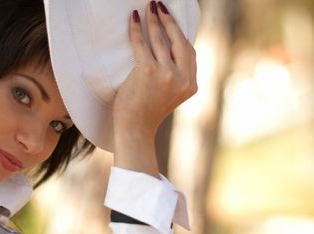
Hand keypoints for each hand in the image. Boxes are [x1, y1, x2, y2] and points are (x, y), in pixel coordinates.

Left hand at [113, 1, 196, 175]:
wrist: (135, 129)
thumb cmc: (147, 112)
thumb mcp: (170, 95)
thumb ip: (175, 77)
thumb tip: (167, 51)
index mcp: (191, 84)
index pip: (189, 52)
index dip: (180, 34)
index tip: (172, 21)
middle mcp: (182, 78)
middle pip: (178, 41)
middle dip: (169, 20)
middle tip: (160, 6)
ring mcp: (166, 74)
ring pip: (159, 40)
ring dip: (153, 21)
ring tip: (148, 8)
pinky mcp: (148, 71)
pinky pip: (141, 44)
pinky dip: (136, 29)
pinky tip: (134, 18)